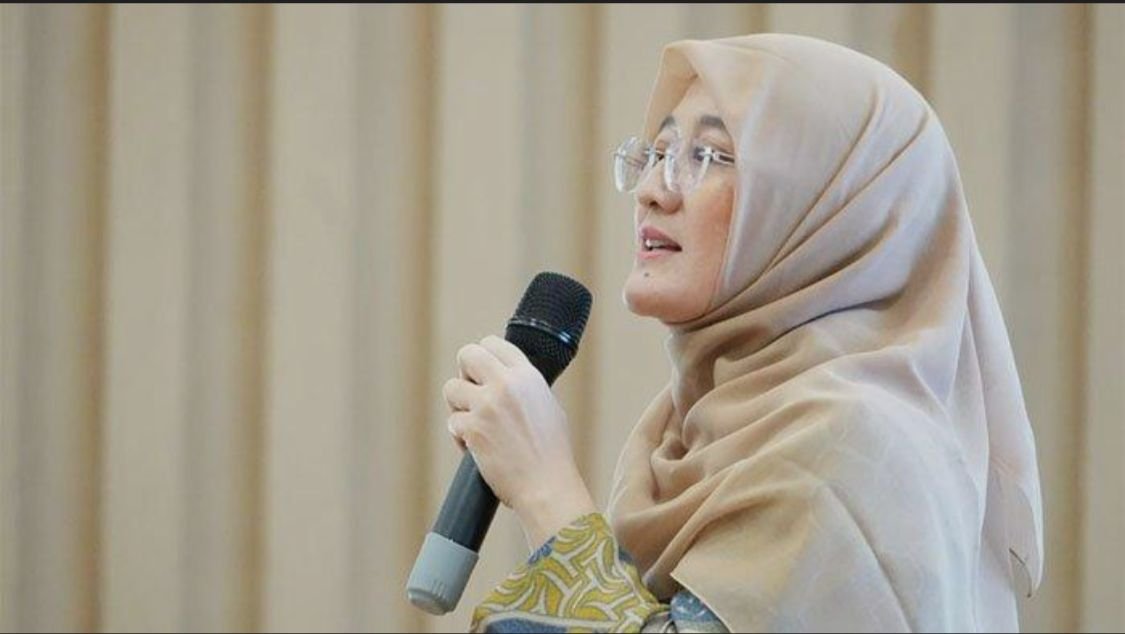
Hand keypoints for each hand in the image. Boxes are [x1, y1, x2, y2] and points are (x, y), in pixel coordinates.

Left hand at [443, 335, 595, 548]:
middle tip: (472, 393)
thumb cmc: (551, 453)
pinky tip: (476, 448)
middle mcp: (507, 385)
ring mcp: (487, 405)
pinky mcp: (473, 428)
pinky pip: (452, 422)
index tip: (482, 373)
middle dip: (464, 373)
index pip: (493, 343)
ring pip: (451, 388)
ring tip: (475, 425)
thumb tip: (503, 376)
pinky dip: (460, 437)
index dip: (484, 357)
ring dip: (458, 407)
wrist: (547, 486)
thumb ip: (524, 387)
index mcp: (528, 376)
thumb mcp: (548, 407)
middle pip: (467, 354)